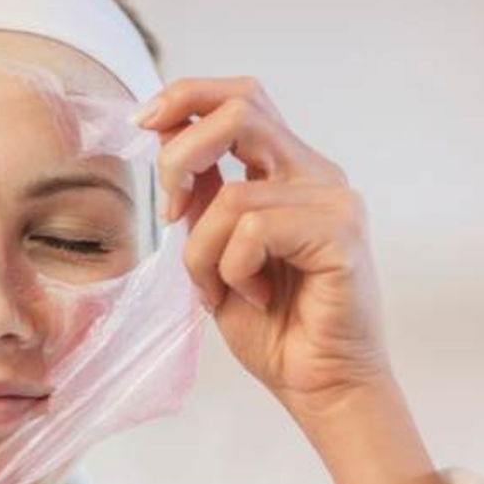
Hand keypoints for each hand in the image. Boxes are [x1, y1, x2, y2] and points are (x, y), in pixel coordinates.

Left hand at [136, 77, 392, 414]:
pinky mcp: (340, 233)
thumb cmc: (274, 328)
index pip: (242, 99)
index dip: (187, 97)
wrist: (321, 387)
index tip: (142, 123)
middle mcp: (316, 174)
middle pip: (241, 109)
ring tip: (224, 289)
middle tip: (167, 208)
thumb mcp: (215, 253)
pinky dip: (233, 270)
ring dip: (203, 252)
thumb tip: (169, 142)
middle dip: (181, 154)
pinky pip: (252, 231)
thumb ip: (202, 200)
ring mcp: (334, 200)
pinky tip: (258, 298)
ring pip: (230, 195)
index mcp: (289, 171)